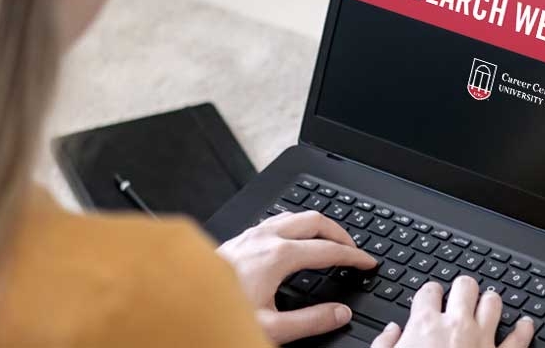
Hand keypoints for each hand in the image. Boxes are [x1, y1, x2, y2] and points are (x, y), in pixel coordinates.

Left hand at [217, 211, 377, 343]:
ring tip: (330, 239)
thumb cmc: (217, 314)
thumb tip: (339, 313)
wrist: (177, 304)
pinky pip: (276, 221)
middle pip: (315, 220)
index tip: (367, 262)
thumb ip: (310, 321)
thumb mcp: (270, 327)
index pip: (328, 249)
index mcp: (278, 256)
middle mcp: (264, 238)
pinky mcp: (239, 238)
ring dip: (318, 225)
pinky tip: (294, 238)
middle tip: (354, 248)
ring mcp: (250, 235)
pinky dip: (296, 226)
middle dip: (340, 231)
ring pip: (294, 215)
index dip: (354, 256)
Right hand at [371, 276, 535, 347]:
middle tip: (459, 297)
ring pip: (493, 303)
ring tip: (485, 305)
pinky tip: (525, 325)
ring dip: (489, 302)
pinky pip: (519, 339)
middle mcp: (456, 326)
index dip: (430, 293)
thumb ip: (385, 344)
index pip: (430, 291)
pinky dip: (524, 329)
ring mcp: (482, 340)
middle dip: (462, 290)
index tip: (430, 299)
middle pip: (465, 287)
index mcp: (425, 325)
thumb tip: (391, 331)